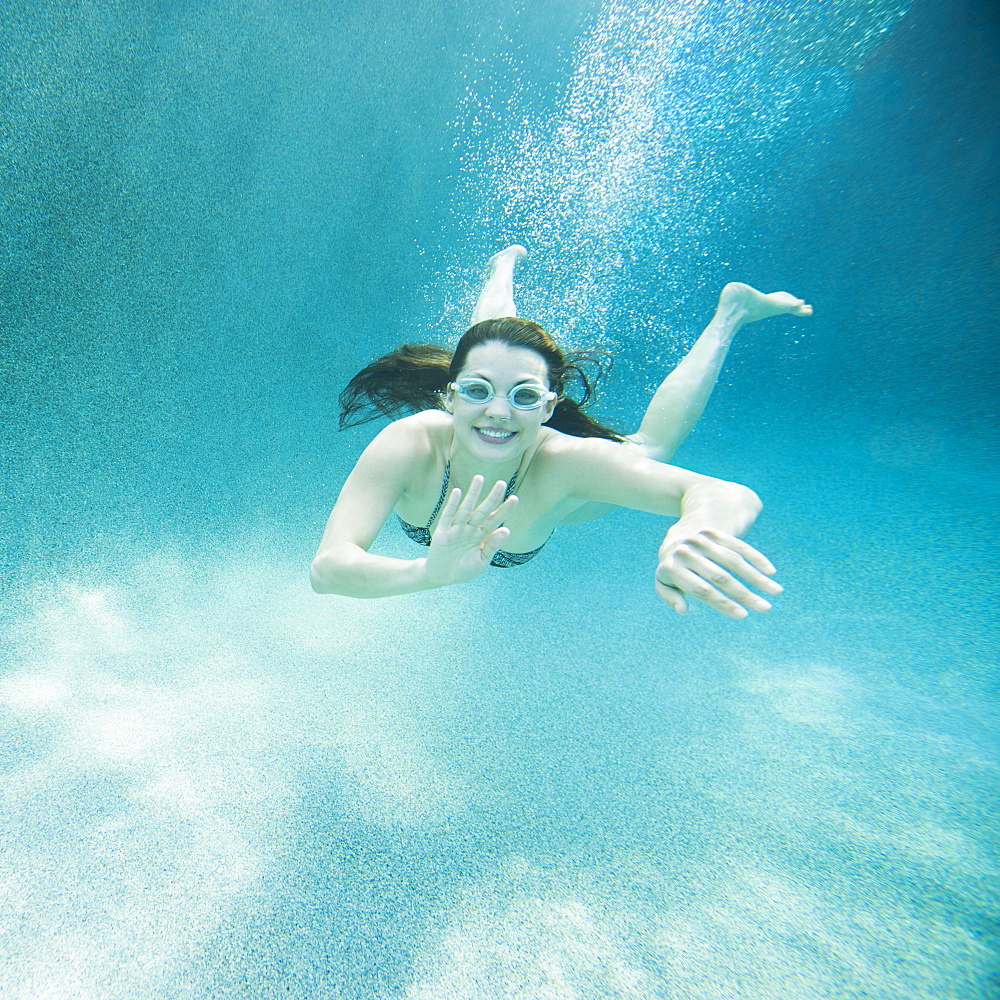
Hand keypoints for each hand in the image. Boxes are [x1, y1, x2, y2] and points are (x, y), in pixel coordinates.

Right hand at [423, 476, 517, 586]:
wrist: (442, 578)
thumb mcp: (482, 561)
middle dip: (492, 497)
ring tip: (480, 478)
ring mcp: (457, 529)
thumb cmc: (464, 570)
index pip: (495, 520)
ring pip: (466, 508)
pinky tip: (458, 492)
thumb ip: (493, 545)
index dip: (504, 509)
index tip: (515, 498)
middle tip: (502, 483)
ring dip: (473, 494)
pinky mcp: (443, 532)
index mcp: (482, 535)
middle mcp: (470, 529)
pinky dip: (452, 504)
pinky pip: (448, 516)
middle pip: (483, 510)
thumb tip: (506, 529)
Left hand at [654, 529, 781, 618]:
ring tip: (776, 592)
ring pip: (734, 561)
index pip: (702, 589)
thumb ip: (670, 597)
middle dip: (745, 595)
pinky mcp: (714, 532)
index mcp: (672, 568)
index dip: (723, 603)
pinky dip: (756, 559)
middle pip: (721, 577)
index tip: (743, 615)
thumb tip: (685, 610)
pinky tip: (770, 573)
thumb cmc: (673, 569)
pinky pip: (738, 545)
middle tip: (765, 608)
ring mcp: (701, 540)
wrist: (676, 537)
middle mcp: (687, 552)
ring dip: (757, 578)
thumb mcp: (663, 583)